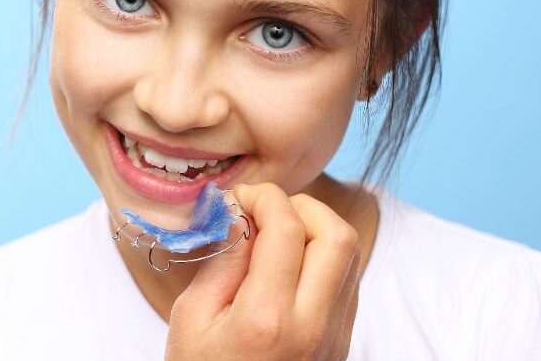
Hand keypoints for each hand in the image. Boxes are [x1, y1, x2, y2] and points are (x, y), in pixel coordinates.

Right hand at [165, 182, 362, 360]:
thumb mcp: (190, 319)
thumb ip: (222, 260)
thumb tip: (240, 212)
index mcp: (268, 320)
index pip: (288, 229)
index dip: (264, 198)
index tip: (240, 199)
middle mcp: (314, 327)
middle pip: (337, 236)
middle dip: (302, 207)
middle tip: (266, 212)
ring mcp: (335, 338)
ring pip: (350, 256)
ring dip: (316, 231)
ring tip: (275, 237)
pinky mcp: (342, 344)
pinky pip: (346, 282)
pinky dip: (322, 259)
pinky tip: (287, 267)